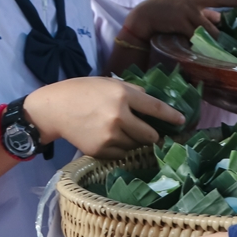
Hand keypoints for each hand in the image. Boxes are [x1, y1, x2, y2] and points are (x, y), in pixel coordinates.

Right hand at [24, 77, 181, 158]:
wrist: (55, 109)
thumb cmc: (83, 91)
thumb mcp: (109, 83)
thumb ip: (132, 91)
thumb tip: (153, 102)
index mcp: (122, 95)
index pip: (155, 108)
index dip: (171, 116)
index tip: (182, 121)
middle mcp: (119, 116)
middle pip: (150, 134)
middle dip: (152, 134)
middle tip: (149, 132)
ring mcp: (110, 136)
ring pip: (136, 146)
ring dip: (135, 141)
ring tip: (121, 132)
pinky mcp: (101, 150)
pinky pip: (122, 154)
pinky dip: (121, 148)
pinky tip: (109, 138)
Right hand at [122, 0, 236, 42]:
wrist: (147, 15)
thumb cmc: (169, 9)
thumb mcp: (188, 5)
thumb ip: (205, 11)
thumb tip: (222, 20)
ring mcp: (189, 10)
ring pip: (211, 26)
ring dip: (221, 36)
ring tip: (231, 44)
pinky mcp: (182, 23)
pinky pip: (198, 36)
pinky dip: (205, 43)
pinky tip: (212, 49)